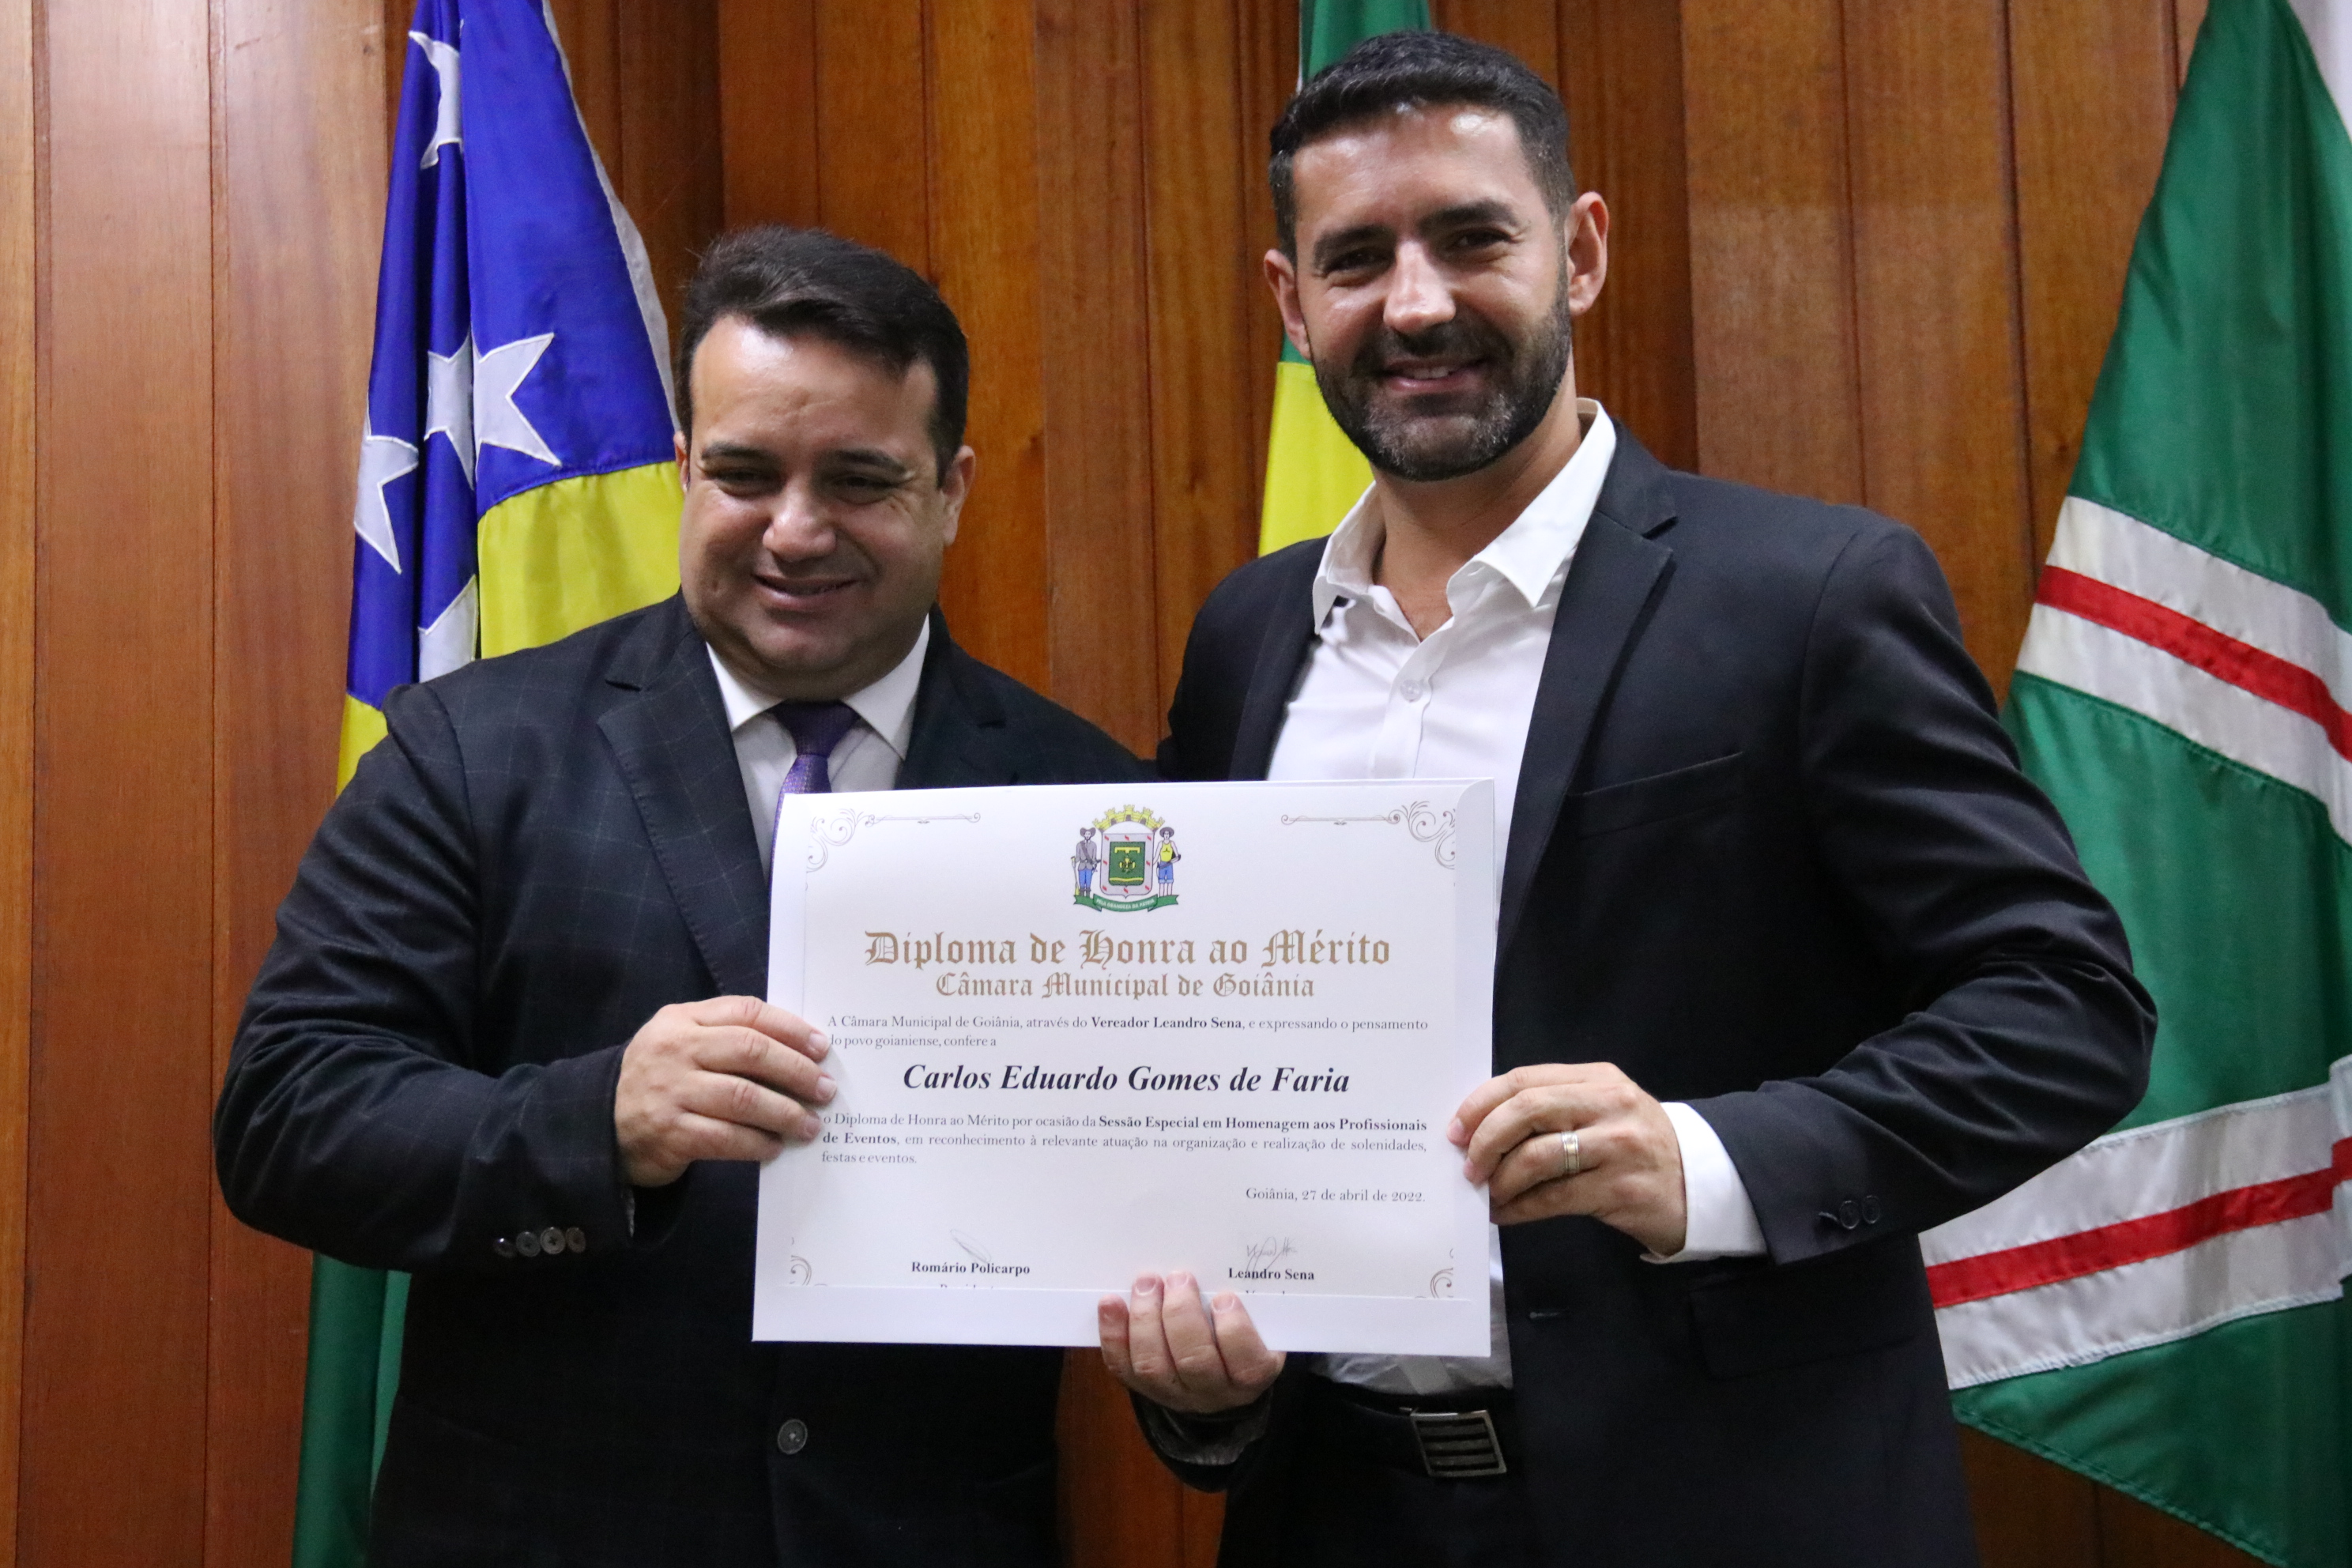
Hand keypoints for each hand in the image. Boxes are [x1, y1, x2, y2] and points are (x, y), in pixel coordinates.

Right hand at [614, 996, 833, 1186]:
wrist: (600, 1124)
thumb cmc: (659, 1080)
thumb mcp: (681, 1043)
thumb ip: (727, 1037)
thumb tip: (799, 1053)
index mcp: (681, 1020)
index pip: (747, 1013)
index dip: (791, 1029)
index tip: (822, 1048)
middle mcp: (675, 1050)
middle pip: (751, 1051)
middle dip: (797, 1071)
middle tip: (825, 1089)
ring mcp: (670, 1091)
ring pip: (744, 1098)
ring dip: (785, 1113)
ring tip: (809, 1124)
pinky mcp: (670, 1133)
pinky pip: (726, 1138)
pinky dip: (757, 1144)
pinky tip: (774, 1147)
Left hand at [1098, 1271, 1284, 1414]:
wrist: (1214, 1373)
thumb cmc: (1237, 1334)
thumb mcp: (1257, 1323)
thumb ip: (1248, 1302)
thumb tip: (1225, 1263)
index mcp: (1251, 1375)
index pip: (1247, 1364)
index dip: (1234, 1330)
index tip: (1224, 1297)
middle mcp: (1212, 1392)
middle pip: (1194, 1361)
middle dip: (1181, 1314)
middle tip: (1178, 1277)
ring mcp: (1173, 1393)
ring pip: (1153, 1365)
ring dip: (1145, 1318)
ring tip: (1146, 1283)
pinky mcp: (1140, 1387)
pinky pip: (1121, 1365)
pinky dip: (1113, 1333)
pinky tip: (1111, 1302)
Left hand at [1450, 1063, 1687, 1254]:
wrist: (1700, 1184)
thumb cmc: (1637, 1146)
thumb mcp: (1603, 1111)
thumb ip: (1553, 1108)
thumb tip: (1481, 1129)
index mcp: (1597, 1079)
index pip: (1525, 1080)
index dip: (1482, 1103)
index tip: (1456, 1128)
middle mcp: (1609, 1104)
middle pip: (1527, 1109)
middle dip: (1485, 1139)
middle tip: (1467, 1165)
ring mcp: (1618, 1146)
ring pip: (1537, 1156)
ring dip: (1501, 1179)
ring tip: (1487, 1194)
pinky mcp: (1621, 1188)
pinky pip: (1554, 1197)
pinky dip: (1520, 1207)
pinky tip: (1506, 1213)